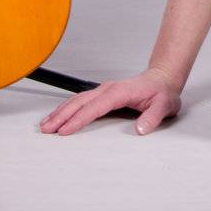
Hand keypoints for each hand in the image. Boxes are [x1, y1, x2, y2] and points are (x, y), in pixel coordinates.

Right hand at [38, 66, 183, 135]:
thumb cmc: (162, 93)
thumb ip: (153, 117)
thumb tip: (140, 129)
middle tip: (47, 129)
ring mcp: (103, 90)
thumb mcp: (164, 106)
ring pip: (77, 100)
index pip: (95, 107)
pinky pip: (80, 100)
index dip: (79, 119)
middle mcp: (108, 89)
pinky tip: (59, 115)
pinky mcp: (102, 94)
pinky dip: (67, 108)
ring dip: (60, 112)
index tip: (65, 130)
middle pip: (80, 102)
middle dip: (62, 116)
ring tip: (46, 124)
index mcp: (120, 92)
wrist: (162, 79)